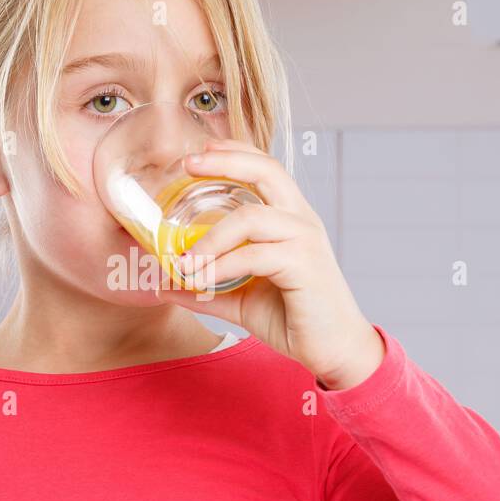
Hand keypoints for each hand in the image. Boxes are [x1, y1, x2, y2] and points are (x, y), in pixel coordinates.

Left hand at [153, 137, 384, 389]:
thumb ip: (208, 288)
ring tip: (182, 262)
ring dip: (209, 239)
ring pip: (250, 219)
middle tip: (187, 165)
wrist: (333, 351)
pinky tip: (201, 281)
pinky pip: (254, 255)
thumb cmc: (294, 319)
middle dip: (224, 162)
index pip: (265, 168)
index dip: (235, 152)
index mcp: (290, 219)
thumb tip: (166, 283)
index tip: (201, 150)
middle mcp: (301, 221)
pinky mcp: (305, 265)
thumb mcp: (241, 301)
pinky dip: (222, 266)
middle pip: (266, 170)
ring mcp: (305, 240)